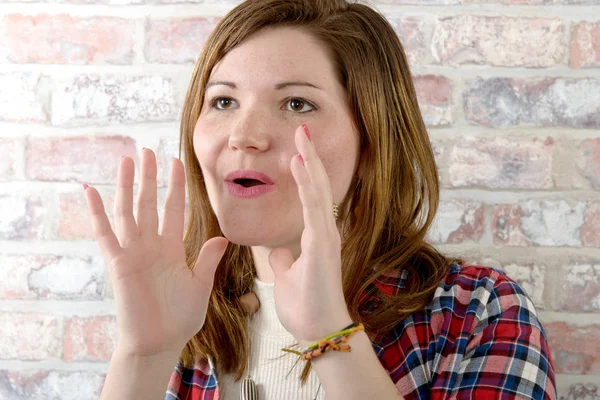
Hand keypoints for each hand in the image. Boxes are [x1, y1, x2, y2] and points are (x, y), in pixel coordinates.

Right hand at [84, 149, 227, 355]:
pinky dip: (97, 213)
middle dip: (150, 177)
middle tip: (149, 150)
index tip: (177, 162)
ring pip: (128, 211)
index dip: (175, 186)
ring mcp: (133, 252)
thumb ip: (208, 259)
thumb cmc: (180, 317)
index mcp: (171, 248)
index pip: (173, 209)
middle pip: (149, 203)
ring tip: (127, 160)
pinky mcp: (118, 264)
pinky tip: (91, 191)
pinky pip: (105, 234)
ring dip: (127, 186)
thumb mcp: (200, 284)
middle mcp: (151, 245)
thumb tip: (223, 237)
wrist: (160, 341)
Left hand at [269, 124, 351, 346]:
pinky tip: (300, 164)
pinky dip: (306, 185)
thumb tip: (276, 249)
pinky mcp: (322, 245)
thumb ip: (283, 259)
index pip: (310, 196)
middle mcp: (323, 231)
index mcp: (315, 236)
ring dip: (309, 162)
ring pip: (317, 190)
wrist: (318, 331)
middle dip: (308, 156)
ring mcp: (325, 236)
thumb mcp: (286, 276)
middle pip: (316, 186)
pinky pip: (313, 208)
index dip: (304, 171)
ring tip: (301, 136)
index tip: (296, 149)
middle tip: (302, 129)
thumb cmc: (306, 306)